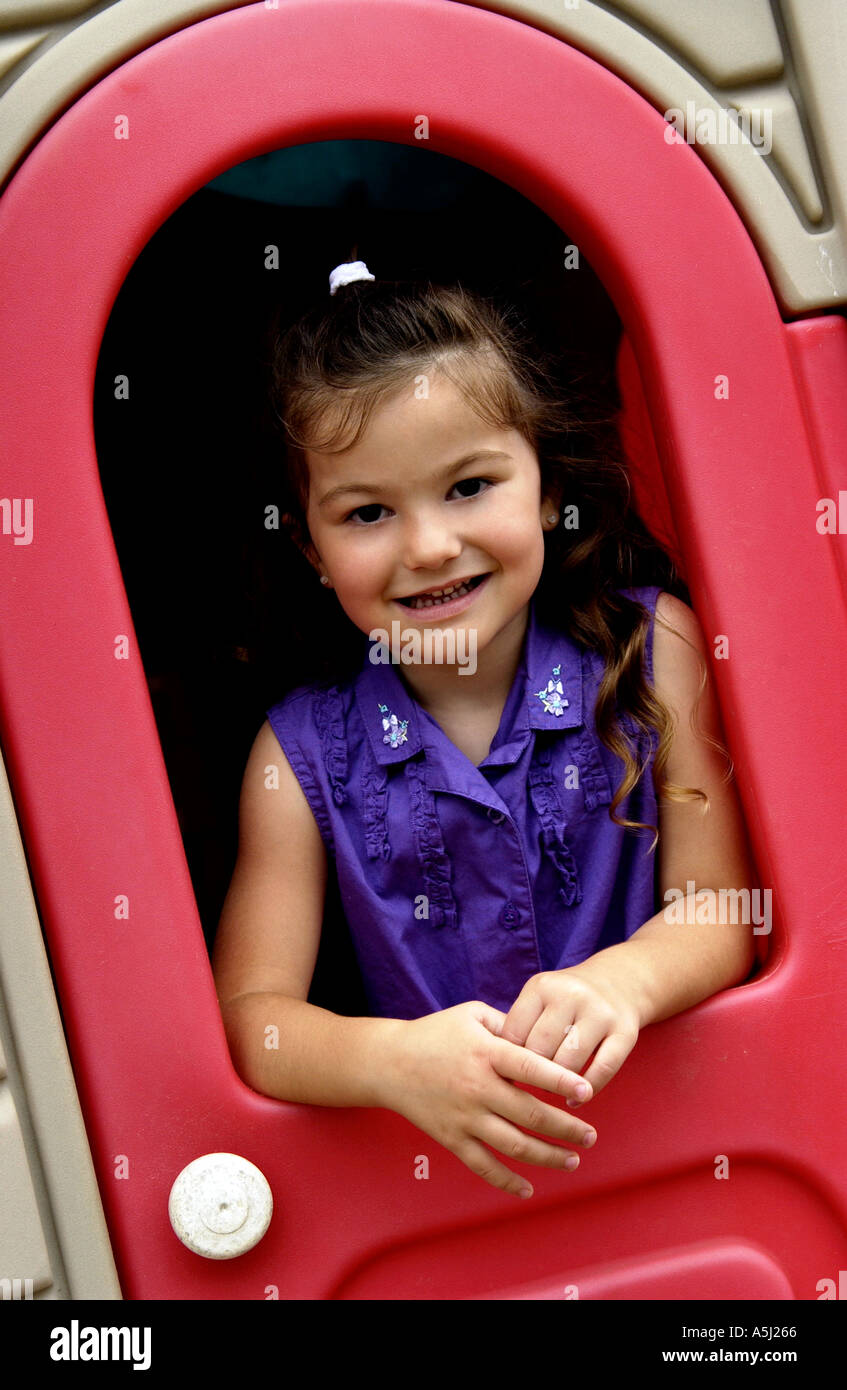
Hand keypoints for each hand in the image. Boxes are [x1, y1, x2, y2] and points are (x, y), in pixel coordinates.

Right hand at [378, 1000, 596, 1198]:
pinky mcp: (451, 1139)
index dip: (561, 1081)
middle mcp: (477, 1087)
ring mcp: (464, 1117)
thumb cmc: (436, 1033)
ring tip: (573, 1159)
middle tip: (591, 1135)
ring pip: (514, 1146)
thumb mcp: (473, 1014)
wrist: (389, 1063)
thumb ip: (510, 1024)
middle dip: (567, 1128)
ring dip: (548, 1157)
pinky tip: (528, 1189)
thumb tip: (546, 1038)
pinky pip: (483, 1166)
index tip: (587, 1091)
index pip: (531, 1068)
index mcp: (486, 1053)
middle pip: (530, 1114)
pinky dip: (507, 1181)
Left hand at [499, 958, 642, 1098]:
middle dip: (532, 1073)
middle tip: (530, 1086)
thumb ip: (520, 1025)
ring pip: (570, 1062)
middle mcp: (571, 995)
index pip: (514, 1034)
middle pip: (540, 1050)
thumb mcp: (540, 997)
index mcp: (542, 986)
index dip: (508, 1059)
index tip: (507, 1073)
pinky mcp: (625, 1031)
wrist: (619, 980)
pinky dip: (587, 1091)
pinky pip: (603, 1069)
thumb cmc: (566, 999)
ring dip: (558, 1084)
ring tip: (552, 1091)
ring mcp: (600, 1013)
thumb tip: (496, 1072)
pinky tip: (575, 1099)